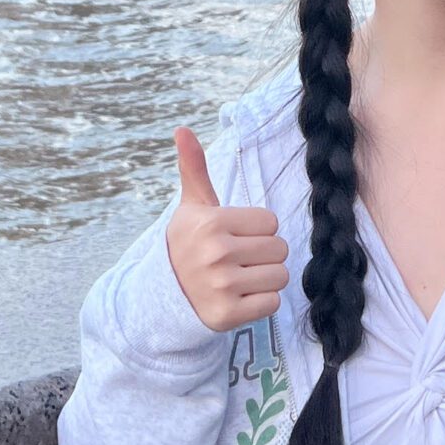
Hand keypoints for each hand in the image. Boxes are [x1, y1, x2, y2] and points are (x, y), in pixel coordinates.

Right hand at [164, 127, 290, 334]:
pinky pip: (272, 303)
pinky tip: (240, 298)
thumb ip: (194, 168)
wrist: (164, 295)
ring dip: (266, 279)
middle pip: (279, 248)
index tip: (234, 237)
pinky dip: (261, 302)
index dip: (257, 230)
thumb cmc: (187, 244)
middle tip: (239, 260)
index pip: (270, 222)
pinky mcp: (227, 315)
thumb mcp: (192, 207)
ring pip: (280, 276)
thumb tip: (182, 129)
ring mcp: (222, 286)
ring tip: (241, 278)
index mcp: (212, 223)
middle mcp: (216, 253)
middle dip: (264, 254)